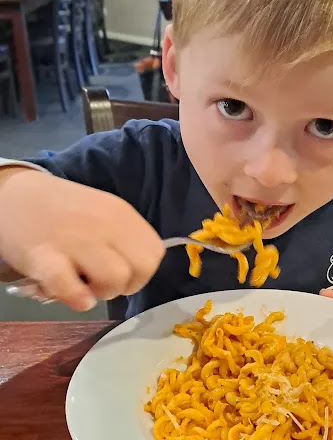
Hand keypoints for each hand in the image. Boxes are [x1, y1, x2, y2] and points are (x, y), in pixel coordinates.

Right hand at [0, 169, 164, 310]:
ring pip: (115, 279)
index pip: (155, 253)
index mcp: (122, 214)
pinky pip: (73, 290)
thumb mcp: (103, 213)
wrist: (13, 195)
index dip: (142, 272)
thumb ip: (122, 239)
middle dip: (127, 285)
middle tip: (103, 281)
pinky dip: (76, 299)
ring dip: (102, 292)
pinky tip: (69, 292)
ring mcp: (76, 240)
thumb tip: (131, 275)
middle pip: (143, 268)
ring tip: (83, 285)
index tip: (123, 272)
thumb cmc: (64, 210)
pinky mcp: (45, 257)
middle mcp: (105, 224)